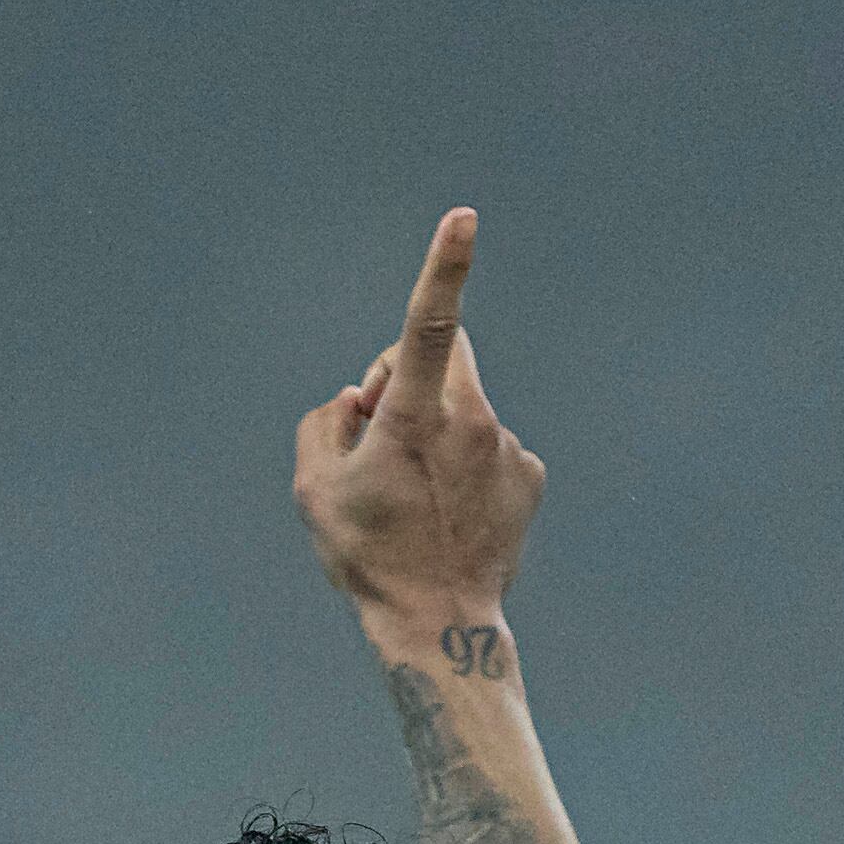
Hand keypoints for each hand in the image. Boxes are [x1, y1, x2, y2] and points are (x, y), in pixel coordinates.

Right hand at [292, 208, 544, 636]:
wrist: (438, 626)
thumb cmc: (368, 557)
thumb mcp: (313, 489)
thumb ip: (322, 423)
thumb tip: (356, 400)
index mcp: (415, 416)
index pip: (429, 325)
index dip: (443, 266)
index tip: (464, 217)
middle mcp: (471, 421)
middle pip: (447, 352)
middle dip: (411, 374)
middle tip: (382, 435)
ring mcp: (507, 447)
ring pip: (465, 406)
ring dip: (438, 430)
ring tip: (419, 499)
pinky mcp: (530, 474)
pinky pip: (490, 446)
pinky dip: (468, 466)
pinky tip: (452, 513)